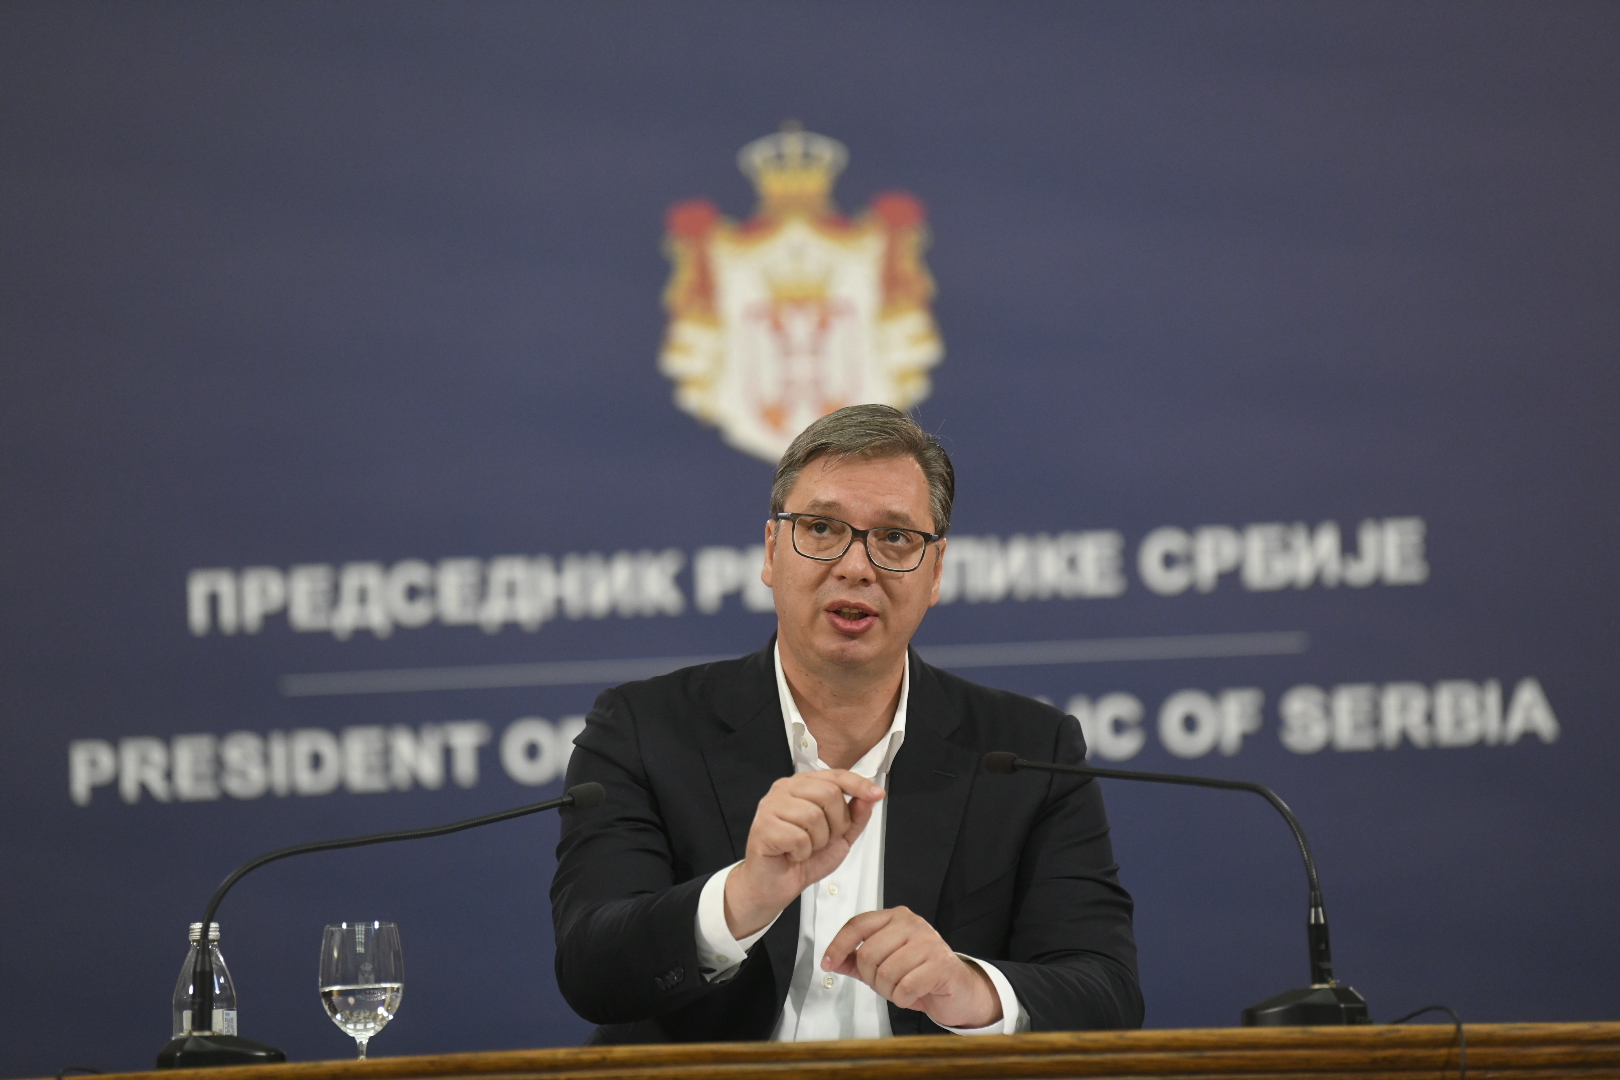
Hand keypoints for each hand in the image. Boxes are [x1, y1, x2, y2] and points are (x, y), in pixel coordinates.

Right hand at [724, 770, 883, 938]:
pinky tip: (793, 854)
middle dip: (836, 823)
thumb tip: (868, 798)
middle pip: (829, 793)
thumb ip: (855, 817)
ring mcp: (771, 806)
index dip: (859, 784)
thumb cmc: (802, 858)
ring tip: (805, 847)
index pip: (836, 776)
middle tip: (823, 839)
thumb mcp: (840, 837)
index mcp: (803, 786)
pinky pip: (798, 837)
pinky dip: (802, 852)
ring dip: (818, 841)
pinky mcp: (764, 827)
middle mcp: (785, 790)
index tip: (877, 794)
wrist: (775, 885)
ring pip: (814, 815)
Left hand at [821, 906, 1002, 1029]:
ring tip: (901, 989)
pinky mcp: (941, 964)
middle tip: (884, 984)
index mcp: (896, 918)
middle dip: (870, 977)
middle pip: (868, 952)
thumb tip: (832, 961)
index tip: (828, 963)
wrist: (958, 990)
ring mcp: (928, 942)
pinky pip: (905, 988)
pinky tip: (914, 994)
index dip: (838, 945)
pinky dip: (904, 999)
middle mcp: (912, 924)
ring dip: (888, 991)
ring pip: (886, 972)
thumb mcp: (884, 964)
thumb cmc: (920, 973)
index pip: (858, 924)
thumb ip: (857, 961)